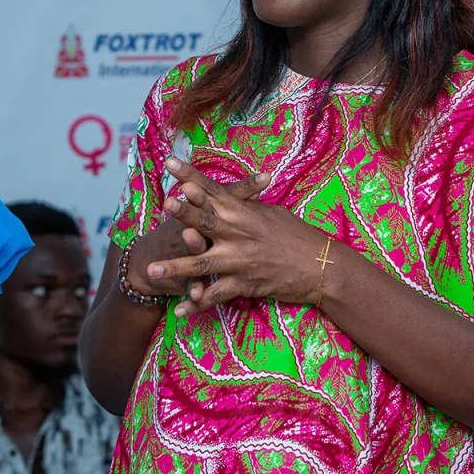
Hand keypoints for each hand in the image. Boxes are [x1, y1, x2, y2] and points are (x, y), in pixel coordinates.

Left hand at [147, 159, 325, 316]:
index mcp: (244, 212)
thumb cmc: (298, 236)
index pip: (213, 189)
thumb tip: (237, 192)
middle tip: (163, 204)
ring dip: (175, 267)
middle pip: (205, 220)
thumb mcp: (273, 213)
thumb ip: (249, 204)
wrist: (321, 267)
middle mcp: (239, 233)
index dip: (191, 175)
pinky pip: (215, 296)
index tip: (170, 163)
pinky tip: (179, 310)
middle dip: (183, 212)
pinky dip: (196, 304)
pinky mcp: (243, 284)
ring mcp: (239, 260)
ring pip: (201, 263)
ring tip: (151, 270)